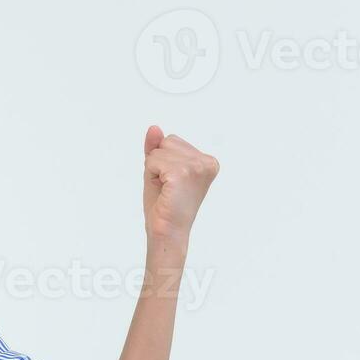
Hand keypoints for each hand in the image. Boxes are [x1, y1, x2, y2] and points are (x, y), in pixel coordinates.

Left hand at [142, 126, 217, 246]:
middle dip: (158, 163)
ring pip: (158, 152)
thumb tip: (154, 128)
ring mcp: (196, 167)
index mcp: (207, 161)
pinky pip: (153, 161)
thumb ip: (157, 148)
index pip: (172, 141)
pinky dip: (151, 175)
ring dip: (154, 171)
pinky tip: (163, 191)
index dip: (163, 161)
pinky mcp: (182, 173)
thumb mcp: (159, 170)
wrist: (166, 231)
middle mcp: (207, 162)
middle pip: (166, 142)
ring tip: (165, 190)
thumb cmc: (164, 206)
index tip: (171, 183)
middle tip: (166, 187)